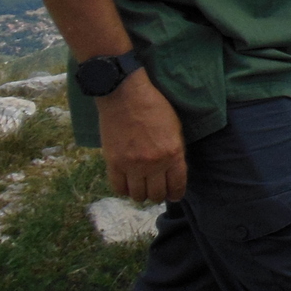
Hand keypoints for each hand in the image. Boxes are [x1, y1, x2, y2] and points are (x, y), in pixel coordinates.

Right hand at [96, 70, 187, 203]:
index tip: (173, 194)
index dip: (176, 194)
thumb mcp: (175, 128)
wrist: (125, 95)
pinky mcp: (113, 163)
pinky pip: (118, 188)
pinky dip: (124, 189)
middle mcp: (154, 163)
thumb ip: (175, 152)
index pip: (177, 186)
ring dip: (141, 194)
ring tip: (141, 186)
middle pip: (157, 194)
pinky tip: (127, 183)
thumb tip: (173, 172)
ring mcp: (132, 165)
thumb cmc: (154, 106)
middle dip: (158, 195)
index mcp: (173, 153)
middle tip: (156, 189)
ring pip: (138, 195)